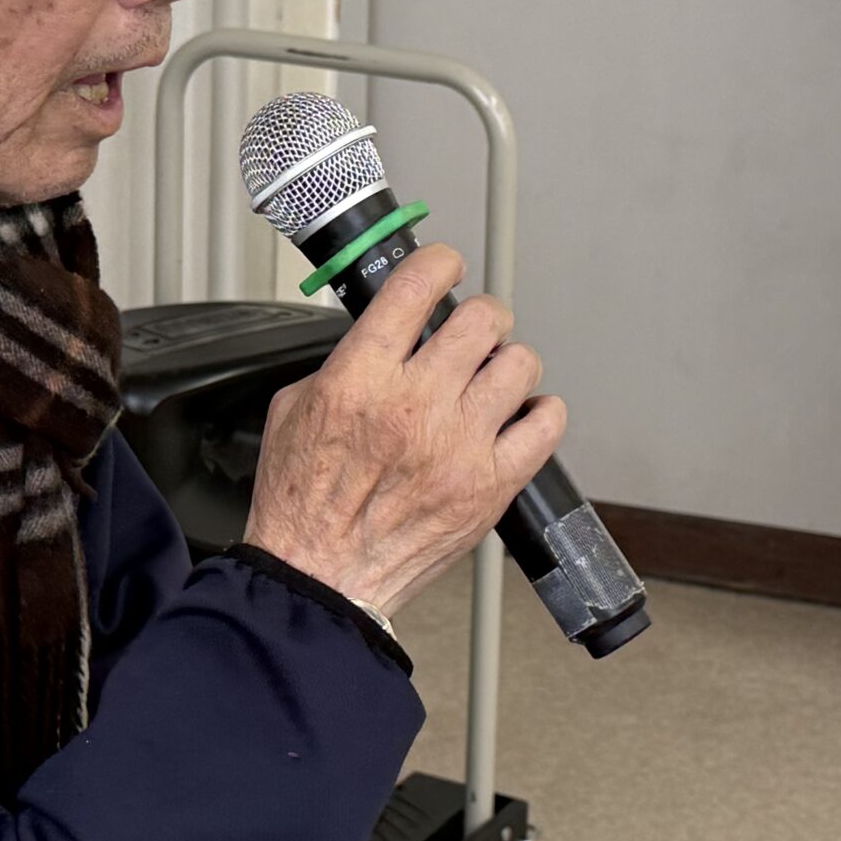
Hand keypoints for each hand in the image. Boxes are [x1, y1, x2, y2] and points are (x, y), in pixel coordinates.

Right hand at [243, 243, 565, 620]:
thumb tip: (379, 338)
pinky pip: (545, 426)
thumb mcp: (294, 410)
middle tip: (473, 330)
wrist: (318, 578)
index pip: (417, 287)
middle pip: (482, 319)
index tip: (444, 266)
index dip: (438, 262)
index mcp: (361, 379)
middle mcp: (415, 406)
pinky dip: (540, 413)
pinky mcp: (489, 487)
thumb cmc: (302, 506)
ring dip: (507, 363)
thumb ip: (343, 365)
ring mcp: (459, 447)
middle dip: (480, 316)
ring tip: (492, 378)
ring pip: (520, 364)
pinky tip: (520, 417)